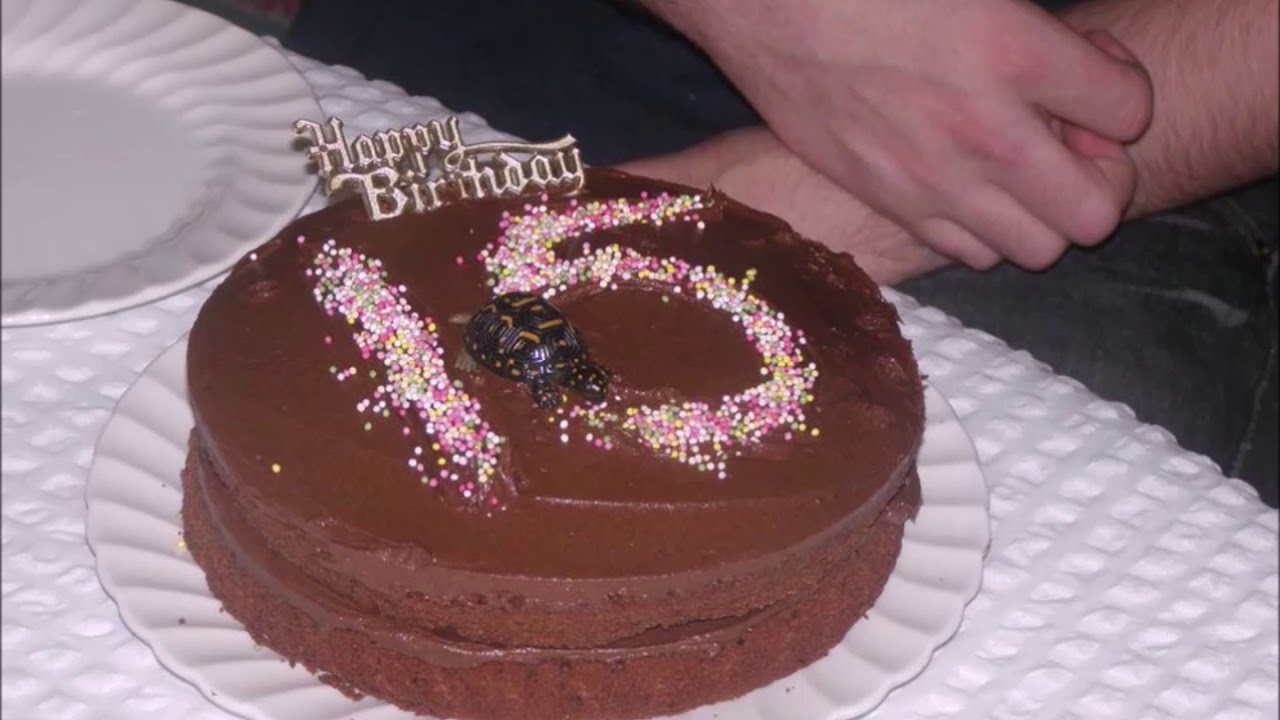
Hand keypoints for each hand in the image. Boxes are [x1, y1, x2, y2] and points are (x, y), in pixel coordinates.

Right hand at [649, 0, 1152, 268]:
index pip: (1130, 108)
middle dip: (1100, 179)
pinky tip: (966, 183)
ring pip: (1036, 249)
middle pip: (1095, 214)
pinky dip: (985, 227)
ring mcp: (932, 180)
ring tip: (1018, 168)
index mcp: (1014, 52)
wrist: (767, 9)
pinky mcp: (890, 201)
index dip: (1122, 90)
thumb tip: (1081, 75)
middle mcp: (983, 133)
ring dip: (1044, 210)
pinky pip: (968, 251)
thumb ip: (1040, 35)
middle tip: (1071, 142)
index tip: (1091, 74)